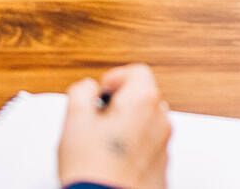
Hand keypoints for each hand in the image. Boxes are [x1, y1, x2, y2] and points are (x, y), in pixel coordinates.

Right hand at [59, 63, 170, 188]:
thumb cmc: (93, 169)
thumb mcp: (74, 122)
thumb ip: (81, 92)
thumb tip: (87, 88)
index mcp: (143, 101)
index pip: (137, 71)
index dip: (115, 78)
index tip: (101, 91)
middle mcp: (161, 120)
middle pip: (144, 97)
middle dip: (122, 104)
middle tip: (98, 120)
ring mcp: (164, 145)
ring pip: (148, 123)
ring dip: (129, 126)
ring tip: (104, 144)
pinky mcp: (163, 168)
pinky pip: (150, 147)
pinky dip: (136, 148)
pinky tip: (115, 161)